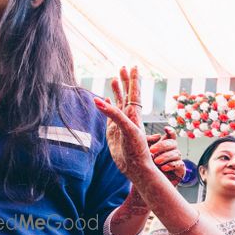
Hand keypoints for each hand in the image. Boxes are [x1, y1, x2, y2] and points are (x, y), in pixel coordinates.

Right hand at [94, 67, 183, 184]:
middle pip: (127, 94)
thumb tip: (98, 100)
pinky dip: (108, 106)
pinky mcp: (113, 131)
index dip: (133, 79)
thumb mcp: (126, 129)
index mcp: (134, 114)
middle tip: (122, 67)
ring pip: (119, 103)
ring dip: (117, 91)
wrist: (135, 167)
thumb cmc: (136, 150)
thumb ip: (113, 115)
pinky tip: (105, 100)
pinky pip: (110, 115)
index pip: (134, 92)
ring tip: (114, 79)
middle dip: (125, 81)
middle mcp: (128, 117)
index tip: (132, 66)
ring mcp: (120, 123)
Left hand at [148, 126, 185, 185]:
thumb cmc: (146, 167)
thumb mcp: (144, 152)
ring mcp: (177, 160)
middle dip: (162, 145)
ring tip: (156, 162)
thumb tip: (158, 136)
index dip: (170, 131)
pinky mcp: (181, 170)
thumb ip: (148, 142)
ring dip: (165, 157)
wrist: (148, 184)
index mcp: (165, 145)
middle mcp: (172, 151)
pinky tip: (163, 168)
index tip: (165, 128)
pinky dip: (171, 165)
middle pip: (173, 143)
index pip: (171, 135)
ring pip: (176, 153)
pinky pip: (179, 164)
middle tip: (151, 150)